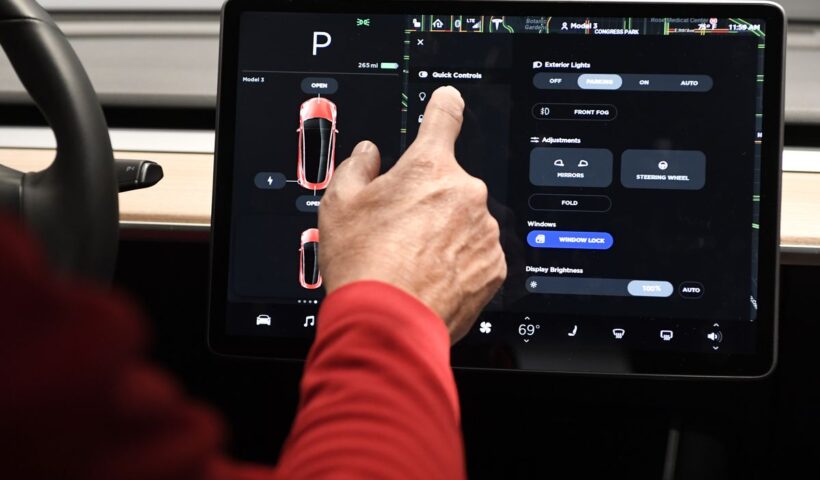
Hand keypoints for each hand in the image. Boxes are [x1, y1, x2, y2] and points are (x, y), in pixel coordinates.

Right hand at [319, 86, 506, 342]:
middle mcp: (465, 193)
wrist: (388, 323)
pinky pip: (477, 255)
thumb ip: (357, 167)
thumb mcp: (339, 203)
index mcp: (428, 167)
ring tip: (412, 260)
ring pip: (464, 222)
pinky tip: (431, 277)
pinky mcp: (494, 267)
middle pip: (448, 184)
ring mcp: (484, 231)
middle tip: (400, 229)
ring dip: (445, 233)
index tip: (448, 101)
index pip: (443, 117)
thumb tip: (369, 156)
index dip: (444, 106)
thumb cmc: (365, 263)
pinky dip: (459, 263)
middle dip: (428, 200)